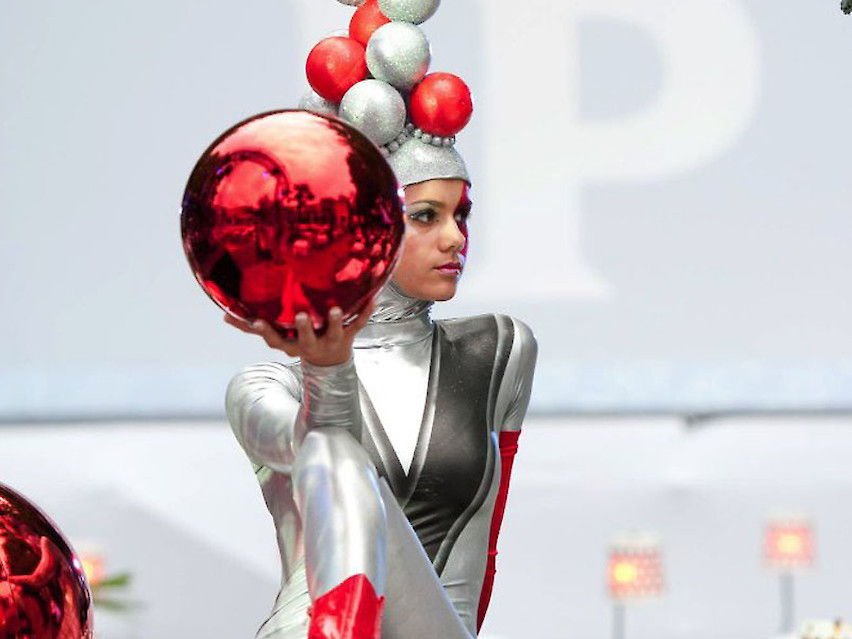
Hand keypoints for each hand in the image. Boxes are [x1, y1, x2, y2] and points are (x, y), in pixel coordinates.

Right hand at [224, 299, 375, 366]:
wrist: (331, 363)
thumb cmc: (299, 342)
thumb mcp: (277, 338)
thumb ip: (251, 327)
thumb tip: (224, 315)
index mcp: (291, 345)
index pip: (275, 340)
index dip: (266, 332)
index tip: (258, 321)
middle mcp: (310, 345)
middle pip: (305, 339)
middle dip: (302, 329)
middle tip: (301, 316)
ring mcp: (330, 341)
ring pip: (334, 333)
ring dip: (335, 321)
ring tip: (336, 309)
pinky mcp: (348, 336)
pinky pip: (357, 324)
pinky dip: (365, 313)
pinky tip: (372, 299)